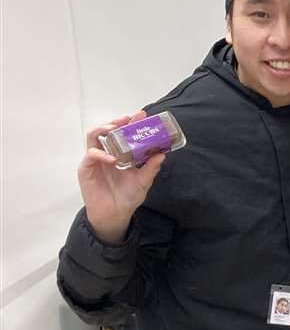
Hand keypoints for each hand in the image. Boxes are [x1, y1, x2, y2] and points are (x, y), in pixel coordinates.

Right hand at [79, 112, 166, 243]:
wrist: (116, 214)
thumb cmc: (128, 196)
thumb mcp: (143, 181)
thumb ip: (151, 168)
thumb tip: (162, 154)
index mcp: (120, 153)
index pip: (122, 133)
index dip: (130, 123)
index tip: (141, 115)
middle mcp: (106, 153)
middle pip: (105, 130)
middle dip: (116, 121)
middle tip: (128, 118)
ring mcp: (95, 160)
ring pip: (92, 136)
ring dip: (103, 129)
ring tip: (115, 129)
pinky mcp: (86, 169)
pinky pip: (91, 155)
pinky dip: (101, 154)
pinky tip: (113, 159)